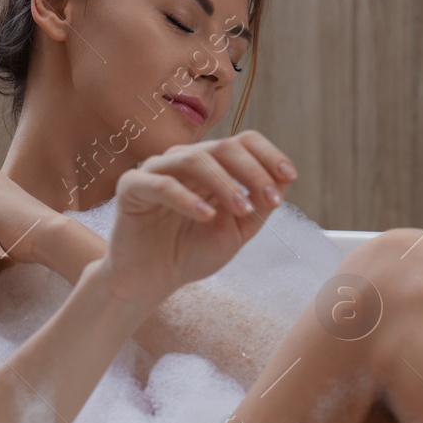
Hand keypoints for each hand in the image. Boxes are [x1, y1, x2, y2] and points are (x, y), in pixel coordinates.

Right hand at [100, 129, 297, 310]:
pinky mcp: (132, 187)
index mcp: (211, 165)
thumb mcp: (238, 230)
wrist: (153, 280)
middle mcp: (184, 160)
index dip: (269, 155)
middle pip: (223, 146)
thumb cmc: (193, 252)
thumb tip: (285, 178)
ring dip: (224, 183)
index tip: (290, 176)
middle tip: (271, 199)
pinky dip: (186, 198)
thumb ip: (260, 205)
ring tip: (242, 209)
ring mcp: (156, 170)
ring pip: (194, 159)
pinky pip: (161, 183)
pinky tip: (206, 216)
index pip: (242, 142)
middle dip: (253, 171)